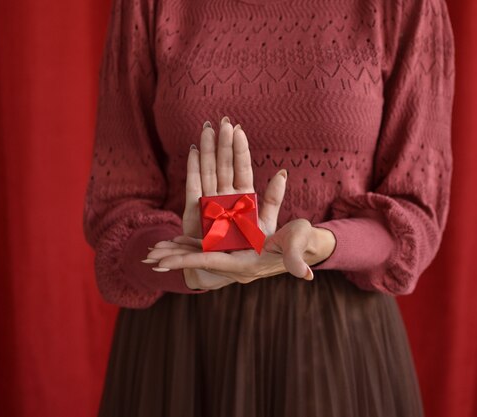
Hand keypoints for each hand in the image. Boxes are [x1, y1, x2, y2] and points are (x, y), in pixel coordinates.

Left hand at [147, 219, 335, 282]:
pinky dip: (191, 246)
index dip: (184, 261)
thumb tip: (305, 275)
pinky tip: (178, 241)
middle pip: (198, 260)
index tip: (162, 262)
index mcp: (245, 263)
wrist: (308, 245)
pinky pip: (209, 248)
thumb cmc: (303, 241)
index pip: (208, 262)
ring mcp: (234, 257)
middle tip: (147, 258)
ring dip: (178, 253)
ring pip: (200, 255)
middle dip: (173, 259)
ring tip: (154, 252)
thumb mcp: (298, 243)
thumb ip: (296, 258)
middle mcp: (235, 263)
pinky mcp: (235, 250)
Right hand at [181, 117, 284, 236]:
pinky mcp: (197, 211)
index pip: (242, 168)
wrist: (235, 269)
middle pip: (224, 164)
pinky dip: (193, 168)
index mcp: (245, 197)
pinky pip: (194, 186)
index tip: (238, 129)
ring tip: (206, 128)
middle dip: (222, 143)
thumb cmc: (253, 248)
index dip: (240, 149)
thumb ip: (274, 199)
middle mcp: (227, 195)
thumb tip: (283, 173)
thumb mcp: (268, 225)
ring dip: (206, 149)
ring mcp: (211, 201)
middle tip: (223, 120)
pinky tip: (193, 150)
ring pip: (208, 169)